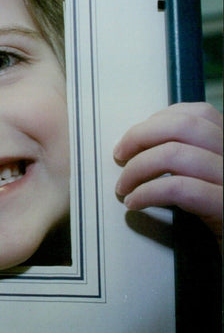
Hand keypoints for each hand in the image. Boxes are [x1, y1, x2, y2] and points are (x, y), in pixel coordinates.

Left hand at [114, 102, 222, 247]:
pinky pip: (179, 189)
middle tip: (119, 155)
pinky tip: (135, 203)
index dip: (158, 121)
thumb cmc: (219, 219)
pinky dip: (147, 192)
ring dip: (137, 168)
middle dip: (141, 136)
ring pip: (176, 154)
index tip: (133, 140)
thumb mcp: (210, 182)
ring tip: (123, 186)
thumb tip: (142, 144)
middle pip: (184, 126)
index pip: (198, 114)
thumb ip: (190, 159)